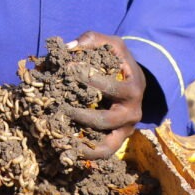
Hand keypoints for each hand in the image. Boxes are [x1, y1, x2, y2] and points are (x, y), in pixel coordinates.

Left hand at [63, 31, 145, 160]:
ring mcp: (126, 129)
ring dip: (82, 144)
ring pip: (106, 144)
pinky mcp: (119, 139)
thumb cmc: (120, 61)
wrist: (136, 81)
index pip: (108, 86)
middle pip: (105, 119)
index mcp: (132, 88)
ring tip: (60, 138)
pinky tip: (67, 150)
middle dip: (79, 114)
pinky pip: (104, 152)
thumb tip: (68, 47)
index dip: (85, 78)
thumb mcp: (112, 45)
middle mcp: (132, 112)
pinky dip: (87, 154)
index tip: (64, 70)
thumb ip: (92, 40)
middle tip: (58, 106)